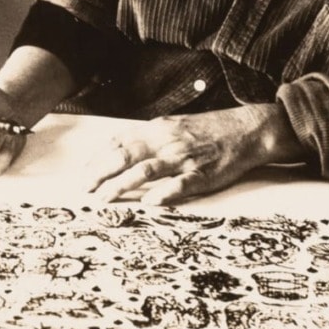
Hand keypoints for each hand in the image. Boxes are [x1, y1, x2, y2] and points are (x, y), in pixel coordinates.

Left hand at [82, 103, 302, 204]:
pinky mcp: (203, 174)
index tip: (83, 174)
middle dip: (101, 173)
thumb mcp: (173, 126)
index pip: (120, 143)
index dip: (98, 159)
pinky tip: (149, 202)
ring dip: (122, 184)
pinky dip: (164, 193)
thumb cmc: (207, 130)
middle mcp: (167, 142)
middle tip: (85, 189)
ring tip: (104, 198)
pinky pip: (181, 184)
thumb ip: (147, 138)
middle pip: (126, 156)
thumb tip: (118, 147)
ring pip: (147, 170)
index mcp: (158, 130)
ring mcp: (184, 158)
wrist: (245, 129)